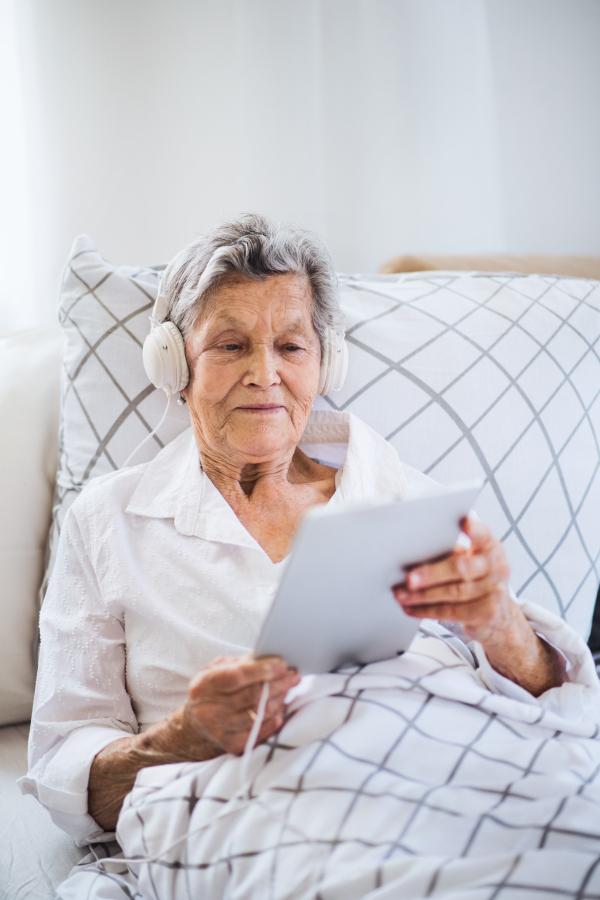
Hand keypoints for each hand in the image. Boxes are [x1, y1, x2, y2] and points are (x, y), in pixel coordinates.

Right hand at [173, 654, 299, 756]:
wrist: (192, 726)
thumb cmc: (210, 692)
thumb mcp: (216, 670)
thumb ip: (240, 662)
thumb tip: (268, 658)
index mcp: (205, 685)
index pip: (238, 676)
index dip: (262, 670)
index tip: (281, 665)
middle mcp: (210, 709)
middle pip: (252, 696)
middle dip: (278, 683)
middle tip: (294, 676)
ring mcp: (219, 729)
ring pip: (258, 714)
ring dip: (279, 700)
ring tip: (289, 689)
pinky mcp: (231, 745)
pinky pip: (259, 731)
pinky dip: (273, 719)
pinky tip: (280, 708)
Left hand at [392, 516, 565, 695]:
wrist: (501, 617)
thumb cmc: (476, 581)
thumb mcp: (470, 562)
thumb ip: (452, 554)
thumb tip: (412, 552)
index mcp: (490, 548)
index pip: (483, 535)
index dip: (474, 529)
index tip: (464, 521)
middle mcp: (497, 567)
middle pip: (461, 568)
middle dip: (431, 574)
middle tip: (408, 579)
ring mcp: (494, 591)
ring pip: (452, 592)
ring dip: (422, 595)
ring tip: (401, 595)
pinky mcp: (487, 613)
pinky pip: (451, 611)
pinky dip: (427, 610)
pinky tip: (411, 608)